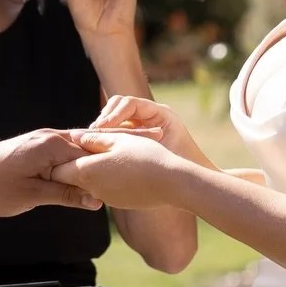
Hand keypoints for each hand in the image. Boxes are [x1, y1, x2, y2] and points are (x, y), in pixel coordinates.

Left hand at [0, 129, 101, 216]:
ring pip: (76, 151)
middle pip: (87, 150)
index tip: (112, 193)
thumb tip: (96, 201)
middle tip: (108, 192)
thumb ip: (66, 195)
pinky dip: (71, 166)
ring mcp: (42, 138)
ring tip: (93, 190)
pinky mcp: (36, 144)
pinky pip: (63, 152)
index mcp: (52, 145)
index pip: (93, 155)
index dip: (104, 174)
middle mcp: (50, 135)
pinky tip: (73, 183)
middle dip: (97, 169)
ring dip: (83, 169)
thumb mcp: (33, 196)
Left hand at [50, 129, 187, 209]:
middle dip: (72, 164)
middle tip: (82, 147)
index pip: (57, 169)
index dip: (57, 158)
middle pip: (71, 178)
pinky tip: (121, 168)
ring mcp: (105, 198)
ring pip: (88, 183)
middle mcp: (91, 188)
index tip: (63, 147)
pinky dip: (106, 179)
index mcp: (87, 171)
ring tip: (106, 155)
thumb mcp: (118, 140)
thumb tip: (73, 136)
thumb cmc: (145, 156)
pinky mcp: (118, 202)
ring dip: (91, 171)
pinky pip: (104, 189)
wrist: (172, 184)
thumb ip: (92, 139)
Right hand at [92, 94, 212, 168]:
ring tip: (91, 145)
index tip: (101, 129)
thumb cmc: (183, 167)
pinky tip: (97, 155)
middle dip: (104, 120)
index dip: (113, 114)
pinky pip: (115, 136)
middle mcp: (149, 116)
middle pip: (117, 107)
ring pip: (113, 121)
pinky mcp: (133, 140)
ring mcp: (140, 127)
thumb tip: (108, 136)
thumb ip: (137, 143)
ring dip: (102, 131)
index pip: (129, 103)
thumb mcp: (161, 152)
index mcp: (160, 113)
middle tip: (91, 136)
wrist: (194, 183)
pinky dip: (104, 143)